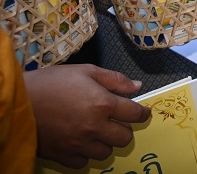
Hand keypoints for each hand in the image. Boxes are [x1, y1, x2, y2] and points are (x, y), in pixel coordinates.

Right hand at [25, 64, 150, 168]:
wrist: (17, 102)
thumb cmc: (50, 83)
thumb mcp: (85, 71)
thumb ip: (114, 79)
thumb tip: (136, 87)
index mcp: (103, 104)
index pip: (135, 114)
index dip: (142, 113)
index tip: (141, 112)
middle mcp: (94, 127)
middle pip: (124, 138)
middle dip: (124, 128)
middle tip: (116, 121)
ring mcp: (78, 144)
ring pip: (106, 152)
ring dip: (106, 142)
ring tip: (97, 131)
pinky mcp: (62, 155)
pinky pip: (83, 162)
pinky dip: (86, 154)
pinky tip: (81, 142)